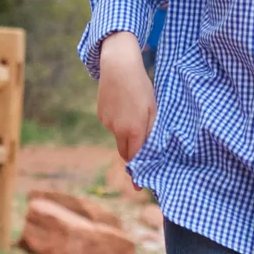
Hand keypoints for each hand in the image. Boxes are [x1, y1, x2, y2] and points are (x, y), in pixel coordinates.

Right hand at [96, 31, 156, 164]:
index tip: (137, 187)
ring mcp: (107, 122)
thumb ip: (152, 131)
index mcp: (133, 129)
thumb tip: (152, 150)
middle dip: (132, 156)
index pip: (135, 158)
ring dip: (127, 134)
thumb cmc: (141, 86)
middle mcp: (117, 129)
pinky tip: (124, 107)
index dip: (136, 173)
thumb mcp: (153, 108)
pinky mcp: (101, 114)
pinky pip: (112, 125)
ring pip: (118, 137)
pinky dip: (119, 123)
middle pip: (125, 152)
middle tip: (140, 158)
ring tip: (135, 114)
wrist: (118, 66)